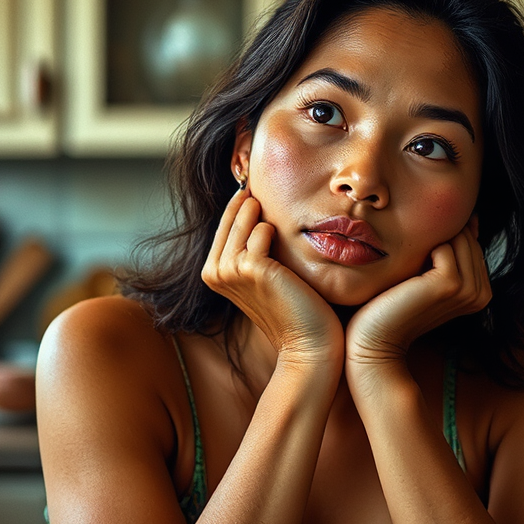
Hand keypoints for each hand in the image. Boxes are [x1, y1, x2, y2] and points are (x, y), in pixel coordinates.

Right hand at [202, 187, 343, 372]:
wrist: (309, 343)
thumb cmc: (295, 308)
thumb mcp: (268, 274)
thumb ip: (256, 247)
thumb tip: (260, 208)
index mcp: (213, 274)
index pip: (225, 226)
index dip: (240, 206)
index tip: (253, 187)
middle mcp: (215, 273)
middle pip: (231, 219)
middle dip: (247, 201)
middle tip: (260, 181)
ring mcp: (230, 272)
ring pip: (245, 222)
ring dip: (261, 212)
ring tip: (273, 203)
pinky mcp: (251, 269)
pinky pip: (261, 232)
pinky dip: (273, 230)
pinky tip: (282, 232)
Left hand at [345, 217, 490, 385]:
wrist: (373, 340)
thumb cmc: (392, 305)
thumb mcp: (425, 275)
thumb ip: (449, 250)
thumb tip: (470, 218)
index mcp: (481, 291)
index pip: (470, 241)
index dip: (441, 241)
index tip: (418, 266)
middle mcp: (482, 293)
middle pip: (465, 237)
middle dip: (436, 239)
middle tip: (410, 269)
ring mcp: (469, 290)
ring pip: (456, 237)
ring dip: (428, 244)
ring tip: (408, 272)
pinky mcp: (452, 284)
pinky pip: (443, 245)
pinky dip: (421, 251)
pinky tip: (406, 276)